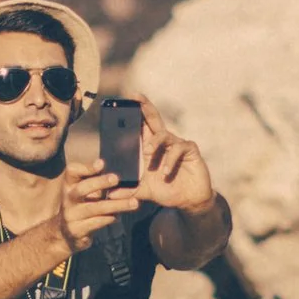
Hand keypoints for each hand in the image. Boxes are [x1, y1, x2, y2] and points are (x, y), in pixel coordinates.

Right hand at [53, 159, 140, 253]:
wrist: (65, 233)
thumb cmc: (80, 206)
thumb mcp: (83, 192)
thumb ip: (95, 180)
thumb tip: (120, 168)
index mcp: (68, 185)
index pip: (72, 171)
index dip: (86, 167)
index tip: (102, 163)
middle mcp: (67, 199)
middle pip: (82, 189)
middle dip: (99, 182)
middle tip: (116, 178)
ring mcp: (70, 216)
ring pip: (95, 208)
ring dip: (116, 205)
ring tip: (134, 203)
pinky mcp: (77, 230)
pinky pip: (97, 223)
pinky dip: (110, 218)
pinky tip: (120, 216)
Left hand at [131, 97, 214, 212]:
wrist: (189, 200)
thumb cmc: (167, 190)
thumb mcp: (144, 191)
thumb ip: (128, 190)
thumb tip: (108, 194)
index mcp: (152, 147)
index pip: (141, 126)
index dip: (135, 112)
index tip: (125, 100)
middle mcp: (164, 142)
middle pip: (154, 119)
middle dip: (145, 107)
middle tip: (135, 98)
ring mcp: (177, 145)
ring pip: (164, 135)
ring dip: (155, 142)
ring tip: (148, 153)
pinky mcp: (190, 151)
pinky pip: (179, 149)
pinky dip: (170, 160)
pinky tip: (165, 172)